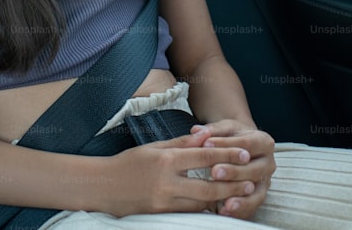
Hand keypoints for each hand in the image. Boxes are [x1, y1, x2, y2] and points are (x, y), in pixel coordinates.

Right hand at [97, 129, 256, 216]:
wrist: (101, 186)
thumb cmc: (128, 163)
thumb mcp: (154, 147)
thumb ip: (182, 143)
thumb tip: (206, 137)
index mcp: (166, 159)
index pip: (204, 156)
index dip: (227, 154)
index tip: (244, 153)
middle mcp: (166, 182)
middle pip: (208, 187)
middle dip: (232, 185)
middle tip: (250, 181)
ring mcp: (163, 201)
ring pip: (201, 204)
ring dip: (221, 199)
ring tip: (239, 194)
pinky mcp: (160, 215)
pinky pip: (188, 213)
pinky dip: (203, 209)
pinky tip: (215, 205)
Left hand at [191, 120, 275, 219]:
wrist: (241, 147)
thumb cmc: (232, 136)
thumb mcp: (224, 128)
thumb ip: (212, 130)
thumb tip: (197, 131)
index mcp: (264, 142)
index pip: (247, 143)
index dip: (226, 144)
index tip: (206, 145)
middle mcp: (268, 162)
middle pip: (254, 169)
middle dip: (234, 172)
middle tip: (214, 172)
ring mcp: (266, 181)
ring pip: (256, 191)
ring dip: (239, 196)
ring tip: (224, 200)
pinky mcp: (259, 195)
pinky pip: (252, 205)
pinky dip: (239, 209)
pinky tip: (224, 210)